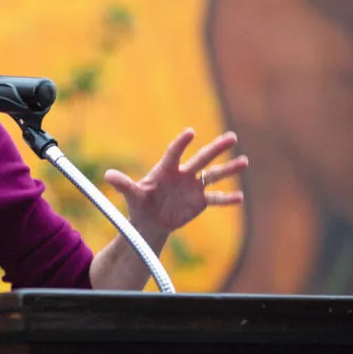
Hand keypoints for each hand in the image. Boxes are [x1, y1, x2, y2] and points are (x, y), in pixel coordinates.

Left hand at [103, 128, 247, 240]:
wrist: (150, 221)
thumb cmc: (140, 204)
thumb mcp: (132, 195)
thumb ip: (123, 184)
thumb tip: (107, 175)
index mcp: (166, 169)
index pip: (174, 153)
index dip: (181, 143)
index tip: (190, 132)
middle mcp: (183, 175)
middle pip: (201, 159)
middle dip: (216, 148)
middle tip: (232, 136)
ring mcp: (193, 187)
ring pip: (214, 175)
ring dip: (229, 169)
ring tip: (244, 161)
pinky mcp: (200, 202)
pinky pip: (215, 199)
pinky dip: (226, 199)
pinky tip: (240, 198)